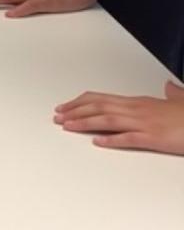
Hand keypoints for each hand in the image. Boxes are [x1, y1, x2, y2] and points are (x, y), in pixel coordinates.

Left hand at [54, 82, 183, 154]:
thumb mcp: (179, 101)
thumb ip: (170, 94)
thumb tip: (168, 86)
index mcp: (138, 102)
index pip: (102, 98)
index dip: (80, 102)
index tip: (65, 107)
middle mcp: (136, 109)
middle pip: (99, 107)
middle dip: (75, 111)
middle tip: (57, 117)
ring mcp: (144, 123)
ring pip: (107, 120)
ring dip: (85, 123)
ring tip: (67, 127)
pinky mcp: (154, 138)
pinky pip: (129, 138)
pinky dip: (112, 140)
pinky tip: (98, 142)